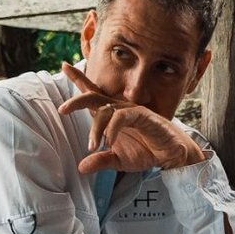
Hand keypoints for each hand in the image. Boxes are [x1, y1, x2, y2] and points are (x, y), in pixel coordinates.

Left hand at [58, 62, 206, 174]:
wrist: (171, 156)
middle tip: (62, 109)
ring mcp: (132, 111)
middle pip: (94, 97)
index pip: (92, 95)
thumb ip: (101, 161)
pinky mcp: (144, 116)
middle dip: (77, 101)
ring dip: (96, 129)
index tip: (64, 66)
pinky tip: (109, 141)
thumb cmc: (147, 151)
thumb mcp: (119, 161)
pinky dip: (113, 129)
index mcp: (112, 115)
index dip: (79, 80)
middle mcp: (120, 109)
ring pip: (107, 110)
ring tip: (92, 146)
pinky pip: (123, 117)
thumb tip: (81, 167)